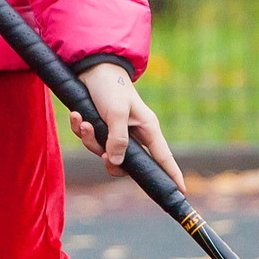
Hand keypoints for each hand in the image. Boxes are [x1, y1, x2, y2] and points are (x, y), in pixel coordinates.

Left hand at [72, 63, 183, 184]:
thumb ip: (118, 139)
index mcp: (147, 128)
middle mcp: (134, 134)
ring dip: (90, 140)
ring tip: (85, 122)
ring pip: (103, 152)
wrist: (90, 68)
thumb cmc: (111, 86)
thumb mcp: (117, 112)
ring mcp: (116, 132)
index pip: (163, 157)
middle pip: (125, 163)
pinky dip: (81, 130)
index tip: (181, 191)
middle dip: (109, 160)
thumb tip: (116, 163)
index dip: (172, 174)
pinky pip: (90, 140)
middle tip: (101, 154)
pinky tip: (77, 117)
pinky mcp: (100, 127)